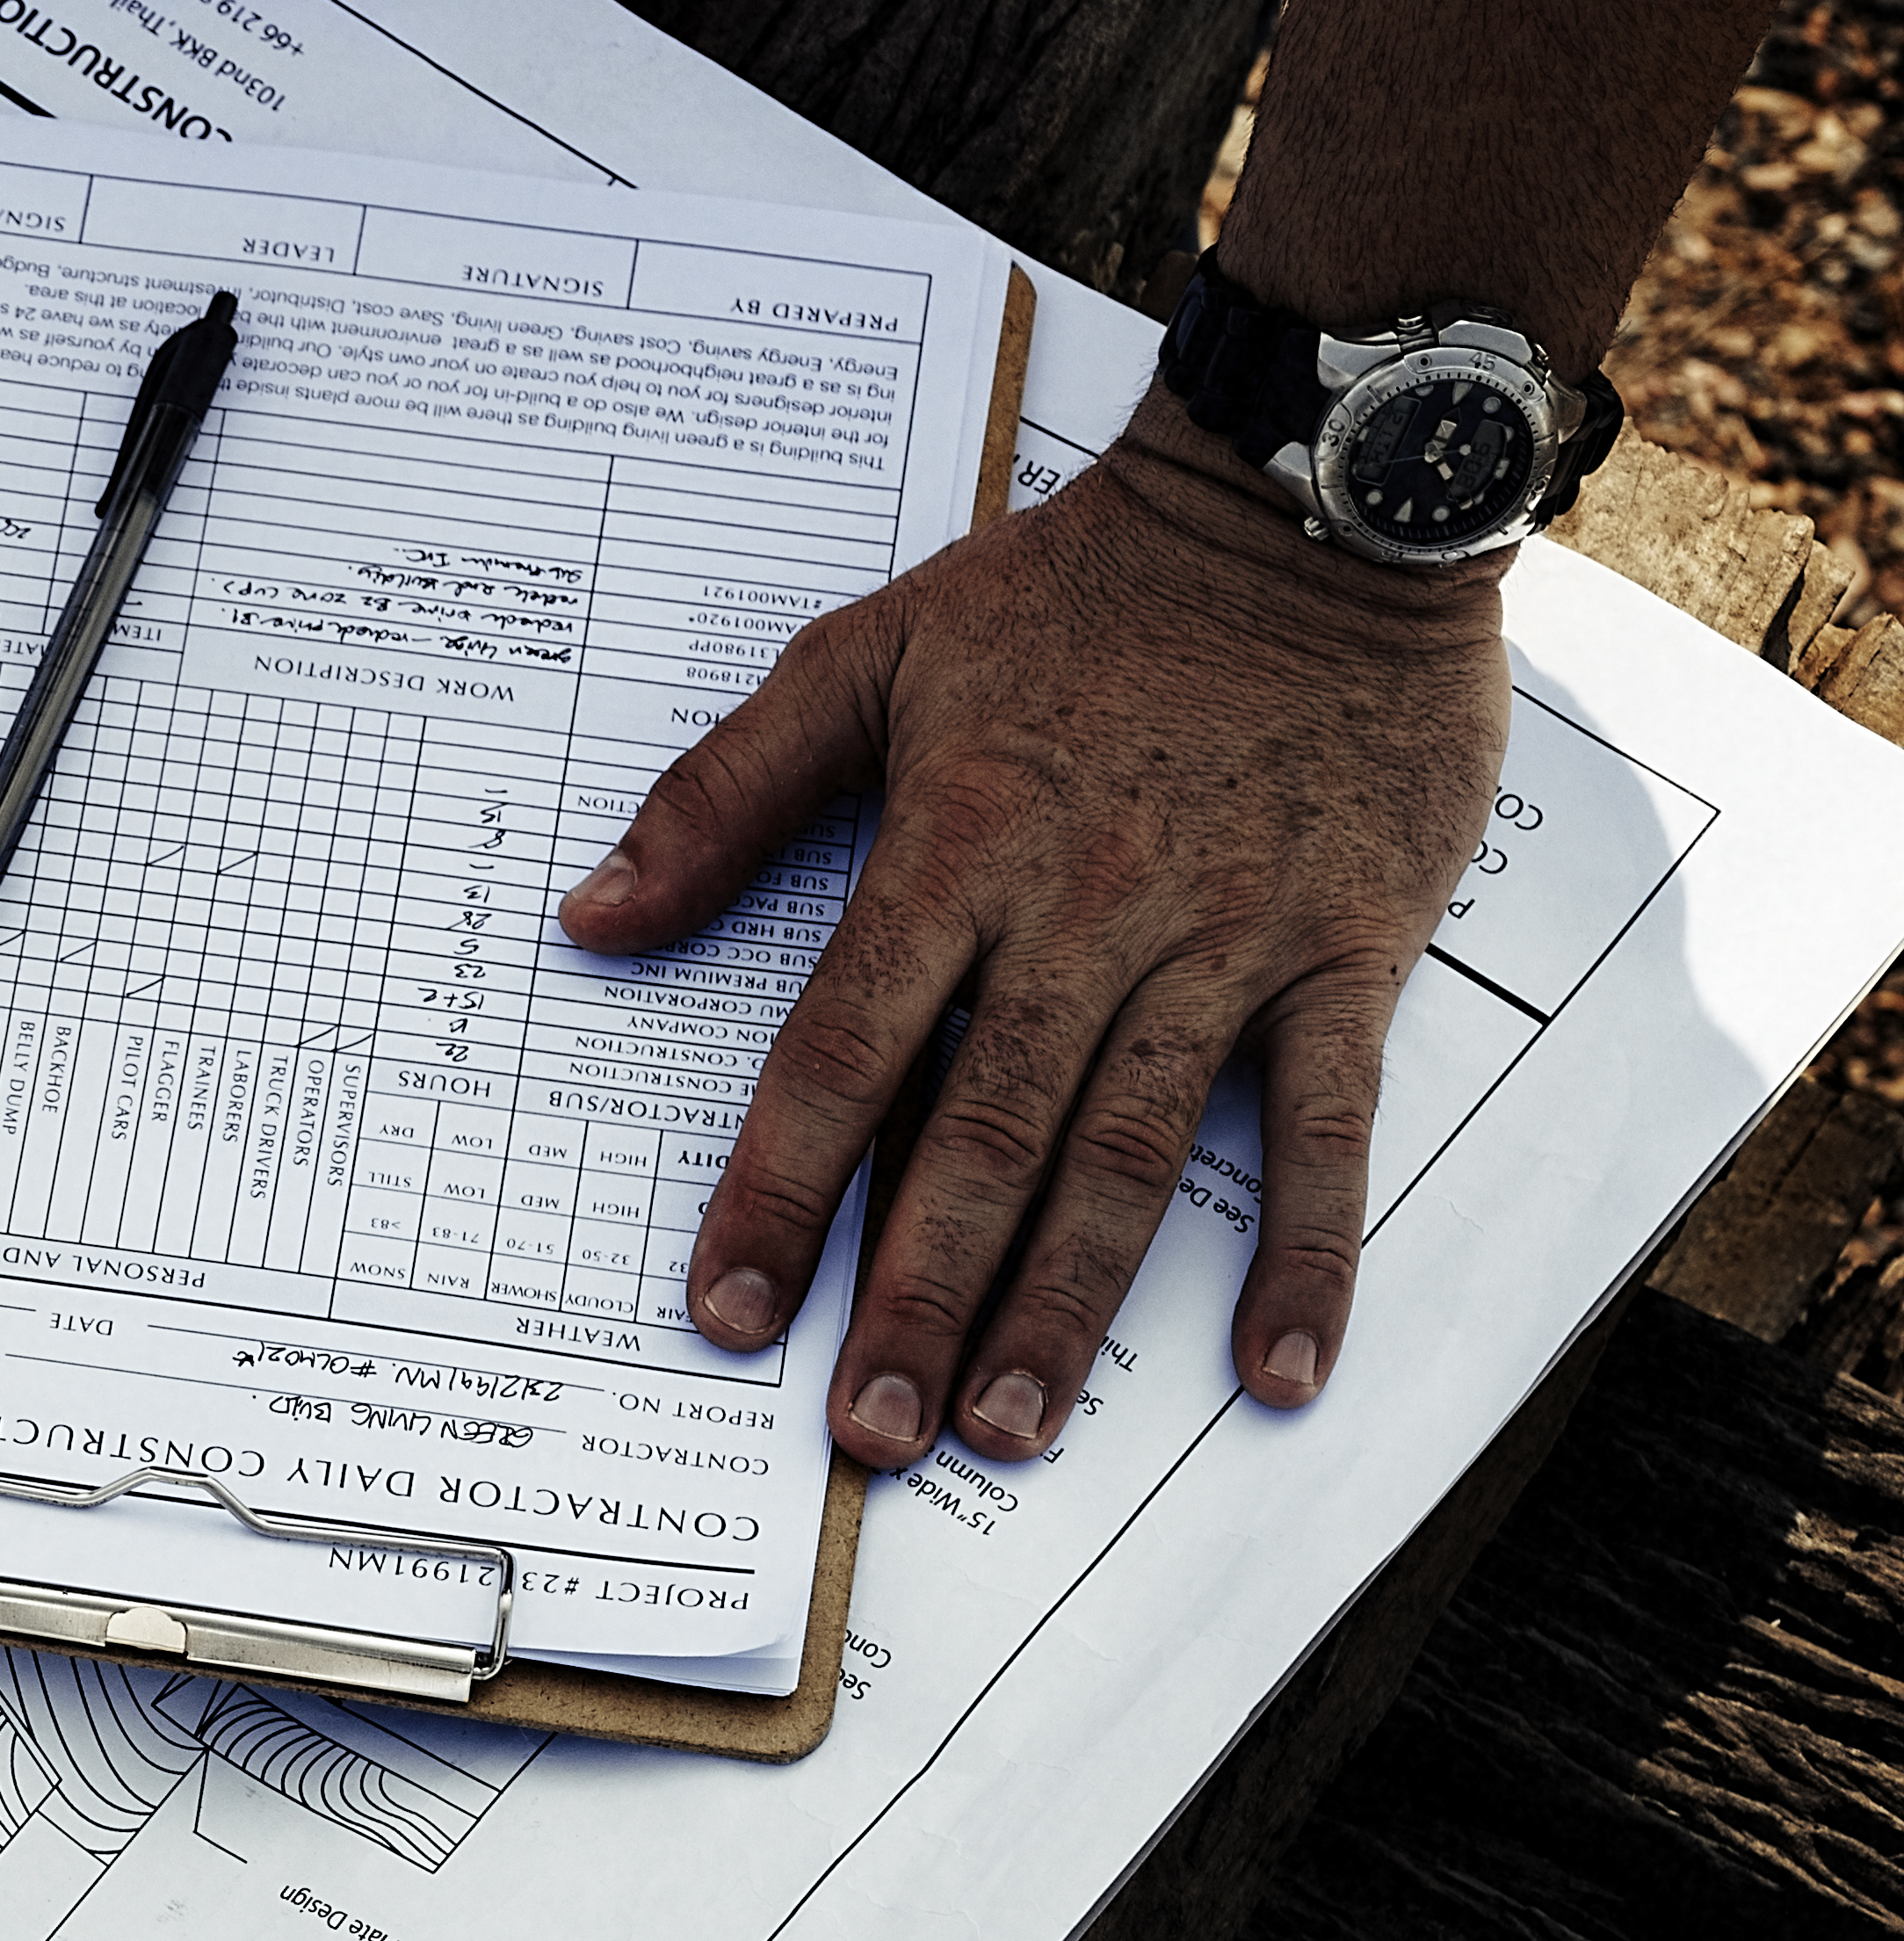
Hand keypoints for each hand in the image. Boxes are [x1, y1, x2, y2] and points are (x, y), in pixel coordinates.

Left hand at [559, 407, 1512, 1464]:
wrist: (1308, 513)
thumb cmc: (1078, 588)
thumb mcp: (870, 653)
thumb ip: (722, 793)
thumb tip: (592, 914)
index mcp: (958, 848)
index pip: (842, 1051)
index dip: (777, 1188)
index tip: (725, 1308)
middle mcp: (1087, 913)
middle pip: (983, 1133)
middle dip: (916, 1291)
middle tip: (864, 1428)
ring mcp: (1225, 940)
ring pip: (1132, 1152)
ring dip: (1067, 1302)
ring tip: (1004, 1427)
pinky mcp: (1347, 950)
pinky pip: (1330, 1125)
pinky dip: (1309, 1254)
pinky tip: (1274, 1370)